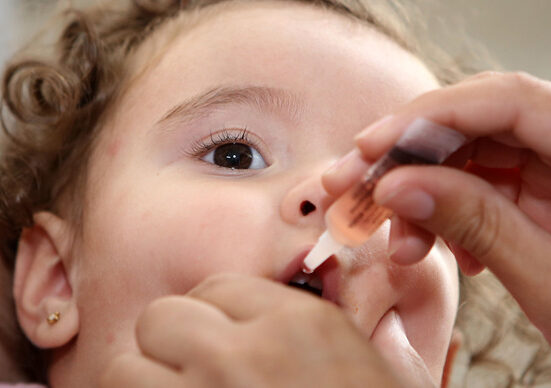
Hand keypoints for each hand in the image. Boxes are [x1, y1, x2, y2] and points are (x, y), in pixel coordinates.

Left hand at [99, 274, 430, 387]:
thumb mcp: (393, 384)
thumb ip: (376, 348)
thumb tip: (387, 331)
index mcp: (300, 326)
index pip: (217, 286)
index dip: (211, 315)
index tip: (218, 340)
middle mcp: (246, 354)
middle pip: (163, 317)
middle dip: (171, 344)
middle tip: (191, 375)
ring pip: (124, 370)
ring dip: (142, 385)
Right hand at [324, 72, 550, 341]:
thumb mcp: (546, 280)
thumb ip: (475, 223)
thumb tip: (397, 188)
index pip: (507, 101)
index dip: (430, 116)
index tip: (370, 145)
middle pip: (476, 123)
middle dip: (409, 158)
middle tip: (357, 187)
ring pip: (467, 152)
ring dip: (421, 194)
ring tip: (403, 245)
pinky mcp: (536, 186)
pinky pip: (477, 179)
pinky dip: (444, 209)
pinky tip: (441, 247)